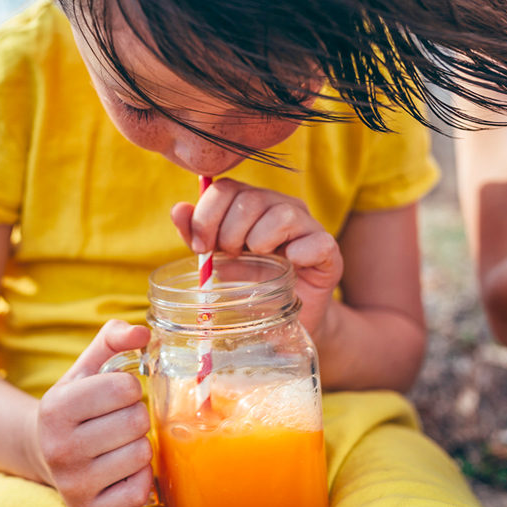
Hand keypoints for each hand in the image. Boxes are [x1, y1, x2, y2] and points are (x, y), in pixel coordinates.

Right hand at [33, 320, 152, 506]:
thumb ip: (113, 339)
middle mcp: (59, 448)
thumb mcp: (86, 367)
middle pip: (137, 421)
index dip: (129, 387)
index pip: (125, 387)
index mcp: (56, 407)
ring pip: (142, 454)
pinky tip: (121, 468)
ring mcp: (74, 484)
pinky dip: (140, 477)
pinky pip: (140, 489)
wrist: (44, 452)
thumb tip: (142, 333)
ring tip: (118, 443)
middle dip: (136, 415)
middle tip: (118, 420)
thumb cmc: (76, 405)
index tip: (115, 394)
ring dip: (139, 445)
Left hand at [171, 177, 343, 335]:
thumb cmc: (250, 284)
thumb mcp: (217, 259)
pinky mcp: (328, 252)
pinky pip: (317, 241)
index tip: (201, 247)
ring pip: (282, 215)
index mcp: (250, 203)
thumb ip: (196, 234)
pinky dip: (300, 253)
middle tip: (230, 256)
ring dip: (260, 241)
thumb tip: (178, 210)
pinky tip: (289, 265)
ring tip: (258, 259)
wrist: (286, 317)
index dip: (207, 216)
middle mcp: (280, 206)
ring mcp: (307, 226)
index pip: (225, 188)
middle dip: (229, 233)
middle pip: (250, 199)